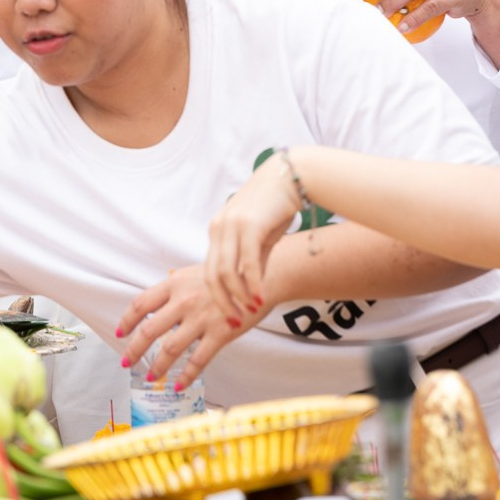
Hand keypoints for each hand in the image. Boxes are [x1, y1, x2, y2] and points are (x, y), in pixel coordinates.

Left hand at [116, 264, 253, 384]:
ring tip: (150, 377)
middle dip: (134, 350)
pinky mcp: (220, 334)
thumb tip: (162, 292)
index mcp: (176, 284)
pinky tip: (178, 385)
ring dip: (157, 367)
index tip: (120, 332)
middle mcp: (184, 301)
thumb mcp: (197, 271)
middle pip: (149, 330)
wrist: (260, 276)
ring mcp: (202, 318)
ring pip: (170, 349)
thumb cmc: (229, 273)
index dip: (127, 320)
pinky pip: (198, 360)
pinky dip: (185, 376)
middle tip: (126, 362)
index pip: (141, 304)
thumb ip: (178, 284)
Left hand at [203, 151, 301, 316]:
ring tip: (250, 311)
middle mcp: (220, 227)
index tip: (230, 317)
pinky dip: (252, 283)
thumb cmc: (276, 207)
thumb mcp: (259, 236)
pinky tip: (260, 297)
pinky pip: (247, 262)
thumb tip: (250, 291)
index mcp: (218, 230)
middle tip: (235, 322)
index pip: (209, 270)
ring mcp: (232, 225)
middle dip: (223, 303)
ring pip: (226, 272)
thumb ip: (252, 261)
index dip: (218, 297)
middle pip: (212, 275)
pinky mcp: (250, 224)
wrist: (290, 176)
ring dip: (238, 297)